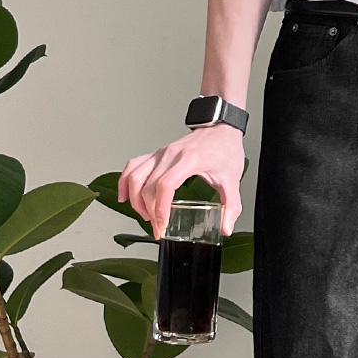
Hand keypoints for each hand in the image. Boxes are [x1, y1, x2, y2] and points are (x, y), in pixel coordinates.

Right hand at [119, 126, 243, 240]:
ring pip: (135, 176)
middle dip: (149, 211)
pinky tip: (125, 196)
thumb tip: (226, 228)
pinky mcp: (157, 154)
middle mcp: (171, 155)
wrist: (221, 129)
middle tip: (158, 228)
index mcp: (189, 160)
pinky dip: (125, 181)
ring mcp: (161, 153)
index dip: (160, 208)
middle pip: (148, 186)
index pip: (165, 185)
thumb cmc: (225, 150)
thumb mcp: (232, 180)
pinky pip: (133, 166)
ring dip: (135, 200)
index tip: (162, 224)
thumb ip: (231, 207)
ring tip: (145, 215)